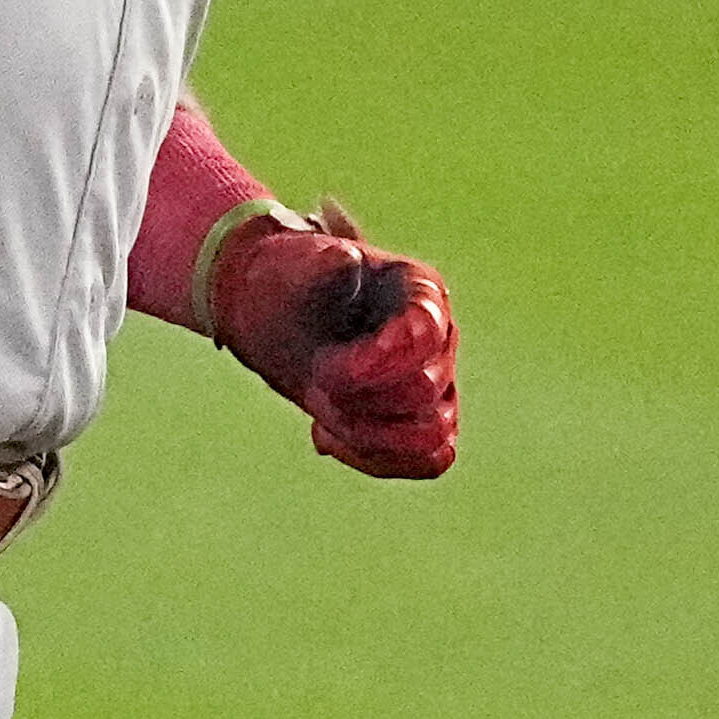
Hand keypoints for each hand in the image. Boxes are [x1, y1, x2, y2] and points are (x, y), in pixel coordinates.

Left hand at [208, 200, 457, 478]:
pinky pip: (428, 460)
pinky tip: (325, 437)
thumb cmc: (288, 284)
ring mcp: (439, 381)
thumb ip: (319, 263)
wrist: (277, 316)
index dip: (377, 361)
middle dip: (359, 396)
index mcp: (419, 289)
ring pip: (431, 435)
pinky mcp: (426, 421)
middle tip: (313, 376)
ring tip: (319, 409)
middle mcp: (441, 336)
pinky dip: (375, 458)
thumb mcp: (292, 266)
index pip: (424, 334)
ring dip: (366, 434)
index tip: (323, 367)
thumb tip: (345, 258)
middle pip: (424, 390)